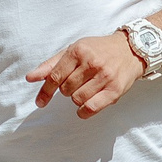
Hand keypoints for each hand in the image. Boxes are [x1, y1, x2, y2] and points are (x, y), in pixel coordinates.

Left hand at [26, 33, 144, 117]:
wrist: (130, 50)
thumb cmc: (98, 50)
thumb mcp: (74, 50)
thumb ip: (51, 65)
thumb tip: (30, 78)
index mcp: (78, 51)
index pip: (55, 76)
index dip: (46, 91)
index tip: (40, 102)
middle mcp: (92, 63)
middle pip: (66, 89)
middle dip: (67, 90)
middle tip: (77, 83)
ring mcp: (105, 76)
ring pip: (77, 99)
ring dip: (77, 98)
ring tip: (85, 89)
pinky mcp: (115, 90)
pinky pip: (92, 108)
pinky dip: (84, 111)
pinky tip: (85, 106)